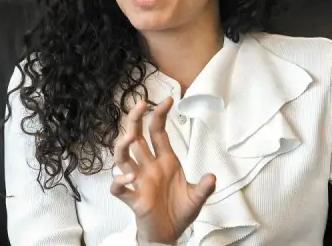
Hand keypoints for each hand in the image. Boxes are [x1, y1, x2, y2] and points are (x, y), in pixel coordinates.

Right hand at [110, 98, 215, 243]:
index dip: (159, 115)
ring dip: (123, 146)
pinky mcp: (134, 200)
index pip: (157, 132)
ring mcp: (140, 182)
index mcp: (165, 161)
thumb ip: (204, 187)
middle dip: (135, 120)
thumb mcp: (197, 198)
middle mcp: (149, 167)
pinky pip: (120, 189)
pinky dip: (119, 182)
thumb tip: (212, 176)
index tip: (167, 99)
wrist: (170, 235)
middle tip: (139, 104)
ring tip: (129, 137)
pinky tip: (127, 177)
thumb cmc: (180, 212)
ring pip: (123, 158)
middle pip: (136, 138)